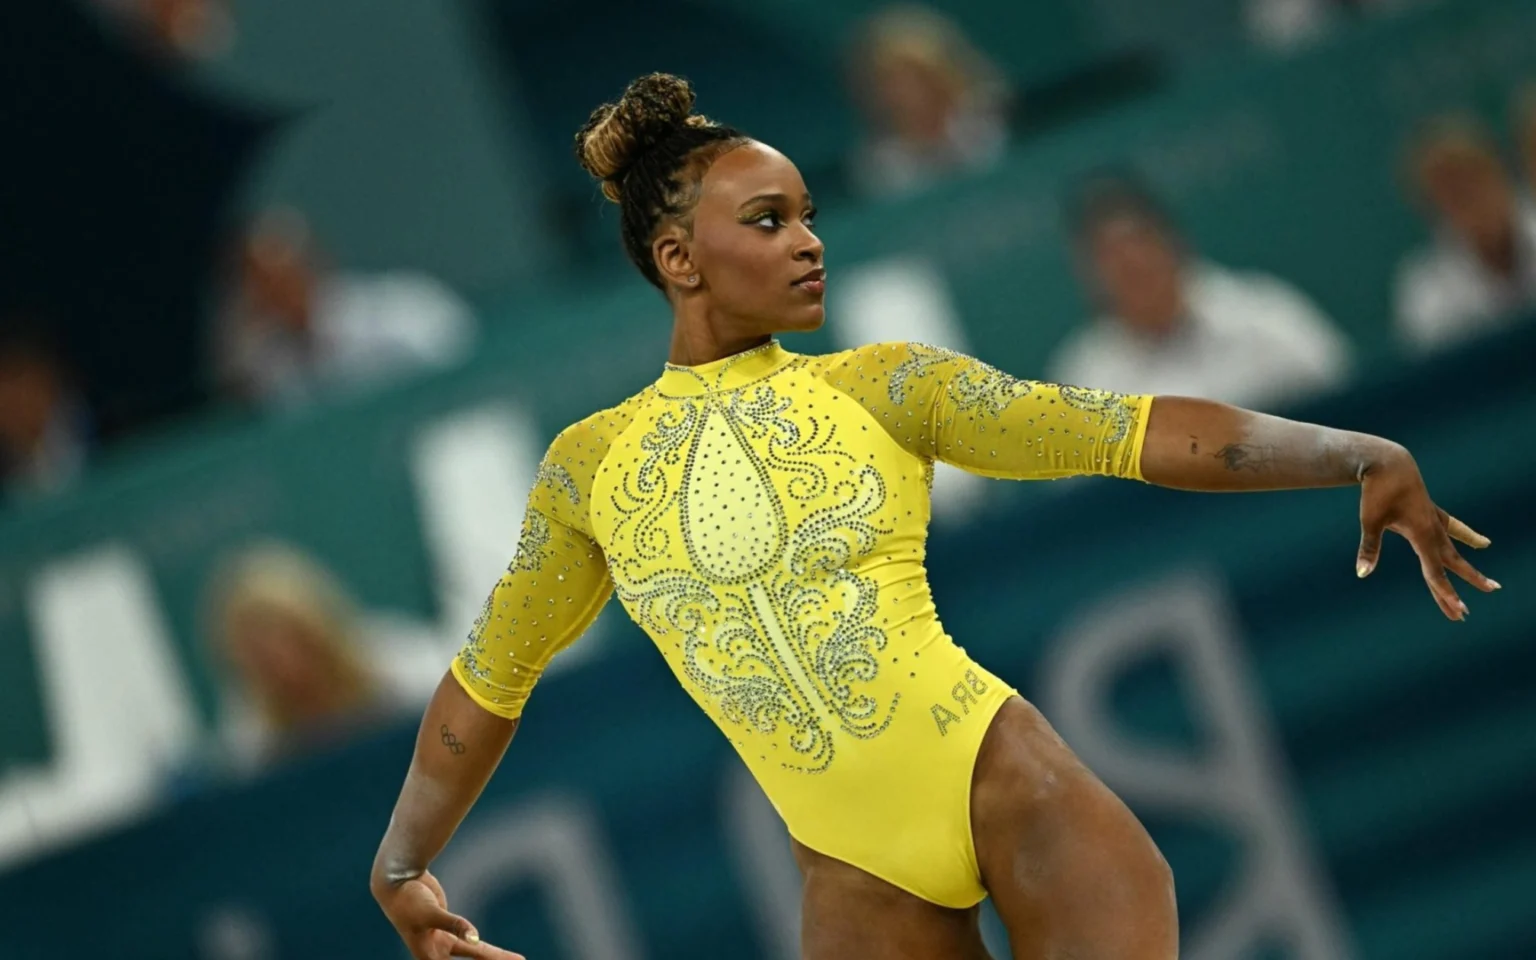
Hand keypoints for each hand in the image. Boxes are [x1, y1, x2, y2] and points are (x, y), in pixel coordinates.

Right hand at [375, 870, 524, 959]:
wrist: (396, 881)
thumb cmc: (408, 900)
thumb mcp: (431, 913)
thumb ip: (454, 925)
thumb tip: (475, 939)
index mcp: (429, 956)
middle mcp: (437, 952)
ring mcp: (444, 940)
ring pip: (475, 952)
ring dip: (495, 956)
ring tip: (519, 959)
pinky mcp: (448, 928)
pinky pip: (470, 941)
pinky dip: (482, 947)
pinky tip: (494, 953)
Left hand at [1356, 445, 1498, 619]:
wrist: (1388, 461)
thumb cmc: (1377, 490)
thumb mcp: (1371, 521)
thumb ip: (1370, 548)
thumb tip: (1362, 574)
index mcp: (1422, 534)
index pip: (1434, 571)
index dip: (1445, 593)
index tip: (1458, 610)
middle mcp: (1433, 529)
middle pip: (1447, 567)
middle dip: (1457, 591)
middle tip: (1465, 614)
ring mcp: (1434, 520)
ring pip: (1454, 551)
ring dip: (1467, 569)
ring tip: (1490, 586)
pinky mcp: (1431, 511)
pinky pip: (1453, 528)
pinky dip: (1466, 536)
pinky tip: (1481, 544)